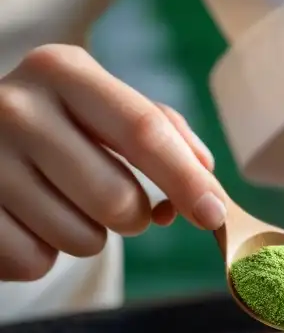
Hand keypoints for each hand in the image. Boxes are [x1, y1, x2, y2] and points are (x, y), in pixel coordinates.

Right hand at [0, 44, 226, 281]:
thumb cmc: (57, 128)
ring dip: (87, 236)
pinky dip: (43, 254)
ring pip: (82, 239)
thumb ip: (165, 132)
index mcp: (63, 71)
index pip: (143, 130)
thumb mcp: (102, 107)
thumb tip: (207, 177)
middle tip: (119, 206)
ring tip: (61, 205)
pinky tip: (26, 221)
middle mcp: (17, 107)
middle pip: (117, 199)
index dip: (186, 179)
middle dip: (134, 217)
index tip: (215, 213)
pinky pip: (35, 261)